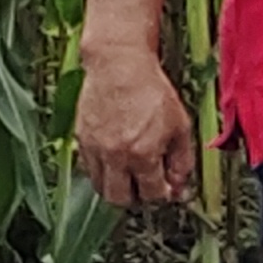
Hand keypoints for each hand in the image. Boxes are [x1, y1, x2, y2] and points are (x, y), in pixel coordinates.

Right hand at [70, 35, 203, 214]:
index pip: (152, 194)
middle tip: (145, 185)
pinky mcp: (81, 138)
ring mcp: (95, 148)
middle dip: (136, 197)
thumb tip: (179, 183)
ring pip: (101, 187)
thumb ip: (181, 160)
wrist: (119, 63)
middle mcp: (115, 156)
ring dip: (116, 186)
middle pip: (121, 199)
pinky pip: (89, 168)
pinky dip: (102, 170)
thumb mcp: (180, 125)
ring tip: (129, 174)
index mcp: (142, 154)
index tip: (166, 187)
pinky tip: (115, 157)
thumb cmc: (150, 89)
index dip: (163, 194)